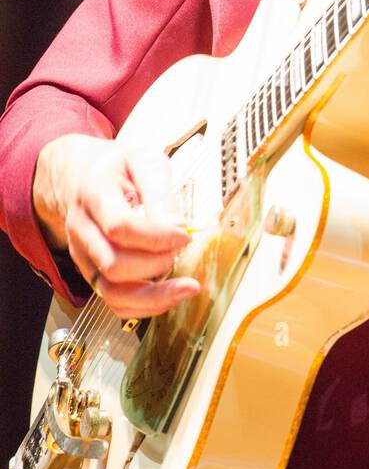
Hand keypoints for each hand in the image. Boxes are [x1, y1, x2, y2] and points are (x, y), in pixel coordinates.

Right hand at [33, 134, 199, 317]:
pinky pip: (115, 303)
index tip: (185, 235)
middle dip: (156, 263)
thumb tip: (177, 226)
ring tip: (187, 287)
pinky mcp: (93, 273)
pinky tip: (170, 295)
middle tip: (181, 249)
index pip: (119, 226)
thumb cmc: (122, 170)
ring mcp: (84, 255)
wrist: (90, 177)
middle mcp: (82, 229)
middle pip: (113, 264)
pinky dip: (146, 306)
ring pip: (112, 292)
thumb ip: (160, 191)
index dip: (156, 237)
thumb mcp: (144, 161)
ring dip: (154, 296)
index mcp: (93, 194)